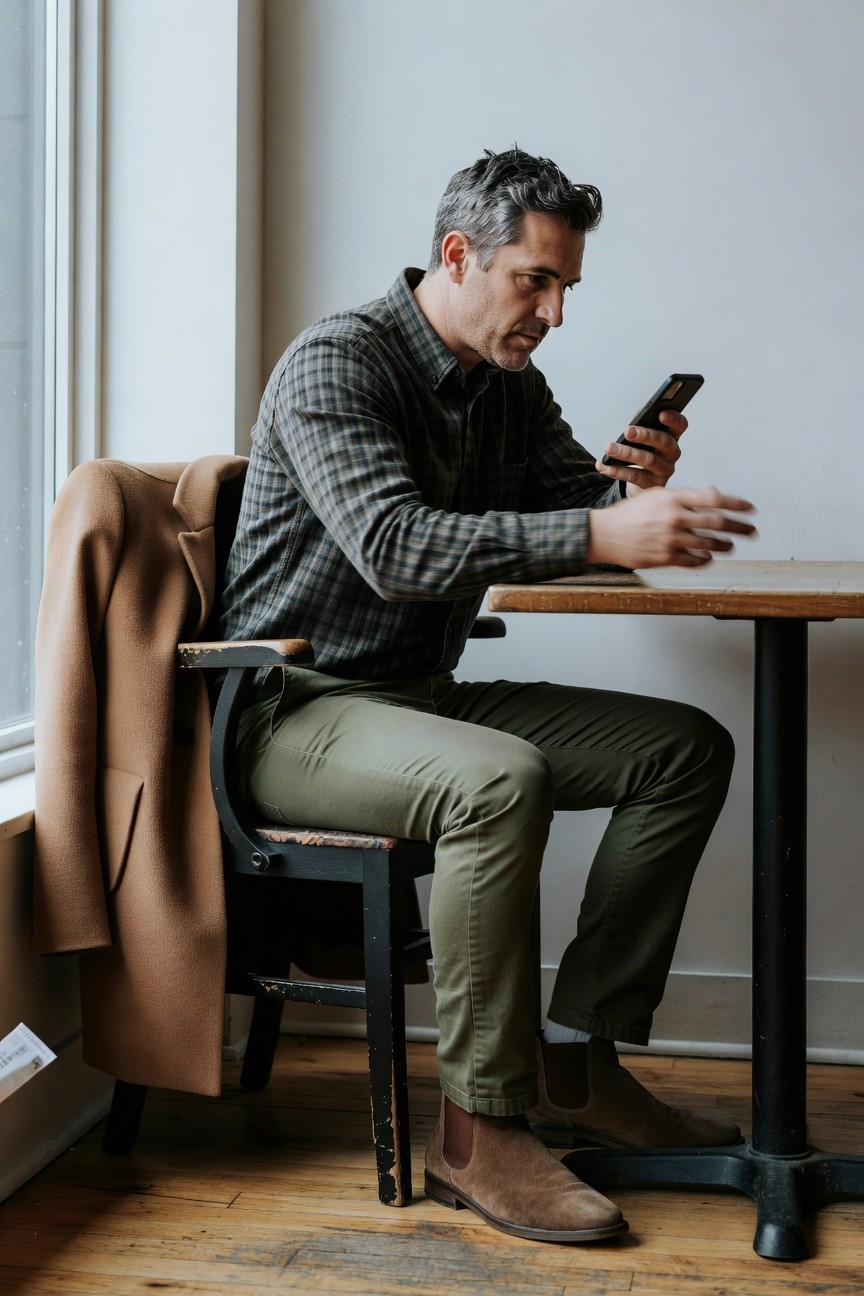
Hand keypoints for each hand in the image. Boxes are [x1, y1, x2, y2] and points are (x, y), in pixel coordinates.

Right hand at [587, 485, 756, 569]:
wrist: (604, 534)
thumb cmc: (630, 514)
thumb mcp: (656, 496)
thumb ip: (684, 497)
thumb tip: (712, 494)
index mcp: (673, 498)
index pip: (713, 499)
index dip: (735, 503)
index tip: (750, 508)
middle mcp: (674, 517)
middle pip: (716, 522)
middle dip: (738, 527)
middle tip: (751, 530)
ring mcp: (670, 539)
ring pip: (708, 543)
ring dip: (724, 545)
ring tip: (731, 545)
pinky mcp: (664, 557)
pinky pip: (693, 560)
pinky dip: (705, 559)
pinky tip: (709, 557)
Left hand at [596, 410, 685, 493]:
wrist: (642, 481)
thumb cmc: (644, 452)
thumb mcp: (644, 438)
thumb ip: (643, 425)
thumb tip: (636, 416)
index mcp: (672, 436)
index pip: (680, 426)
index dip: (674, 419)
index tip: (661, 414)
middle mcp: (672, 453)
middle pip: (663, 442)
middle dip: (645, 435)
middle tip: (627, 431)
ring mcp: (664, 470)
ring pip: (648, 460)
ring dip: (626, 453)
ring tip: (609, 448)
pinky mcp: (652, 484)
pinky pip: (634, 476)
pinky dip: (616, 470)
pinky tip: (603, 465)